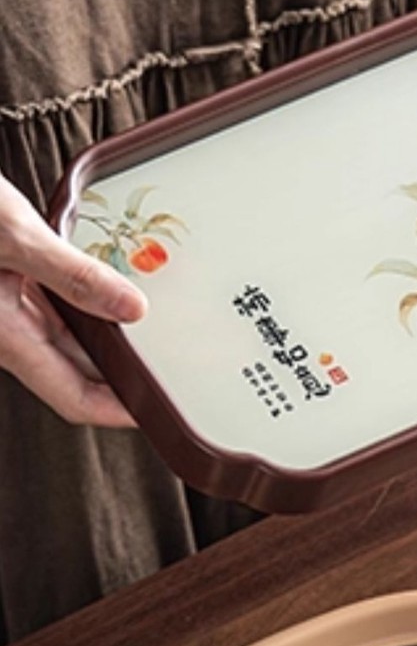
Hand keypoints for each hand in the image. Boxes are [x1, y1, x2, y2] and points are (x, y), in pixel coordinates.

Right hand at [0, 175, 142, 427]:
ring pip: (65, 340)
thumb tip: (132, 308)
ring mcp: (2, 311)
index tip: (160, 413)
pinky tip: (107, 288)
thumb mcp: (12, 232)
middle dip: (122, 372)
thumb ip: (73, 273)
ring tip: (153, 332)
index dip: (120, 412)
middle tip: (171, 367)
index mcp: (4, 335)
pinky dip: (83, 304)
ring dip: (105, 337)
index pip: (73, 398)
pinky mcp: (2, 286)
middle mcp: (3, 332)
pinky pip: (51, 310)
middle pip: (76, 371)